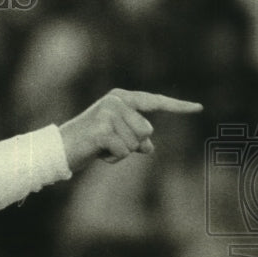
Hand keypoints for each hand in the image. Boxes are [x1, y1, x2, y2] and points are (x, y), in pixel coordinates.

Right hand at [59, 89, 201, 170]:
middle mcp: (116, 101)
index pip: (155, 102)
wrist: (58, 150)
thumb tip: (149, 148)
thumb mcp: (115, 138)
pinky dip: (113, 159)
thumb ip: (135, 138)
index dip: (178, 106)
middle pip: (147, 131)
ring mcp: (108, 114)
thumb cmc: (87, 143)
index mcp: (121, 97)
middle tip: (108, 144)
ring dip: (121, 152)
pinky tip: (98, 153)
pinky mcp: (102, 130)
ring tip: (101, 147)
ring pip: (136, 143)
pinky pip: (124, 152)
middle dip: (132, 144)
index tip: (199, 108)